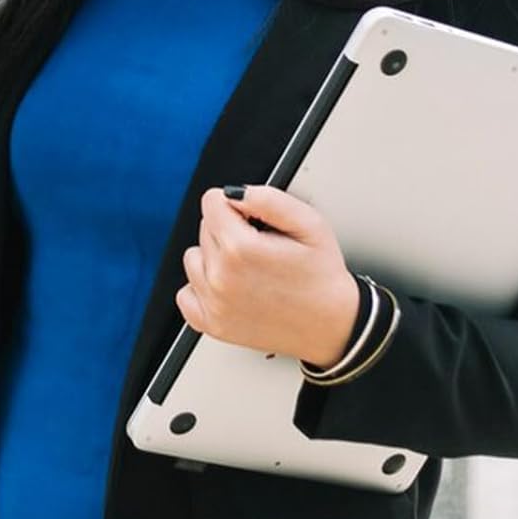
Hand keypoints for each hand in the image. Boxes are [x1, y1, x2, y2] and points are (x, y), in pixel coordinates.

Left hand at [177, 185, 360, 366]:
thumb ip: (268, 198)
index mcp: (240, 249)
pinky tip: (231, 287)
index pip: (211, 201)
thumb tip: (235, 193)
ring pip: (194, 257)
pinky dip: (203, 288)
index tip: (256, 221)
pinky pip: (186, 294)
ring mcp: (214, 304)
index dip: (238, 205)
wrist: (331, 325)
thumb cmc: (322, 275)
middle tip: (262, 247)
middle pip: (204, 227)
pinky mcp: (212, 325)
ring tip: (248, 268)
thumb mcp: (309, 223)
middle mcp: (220, 278)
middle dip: (230, 230)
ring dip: (215, 257)